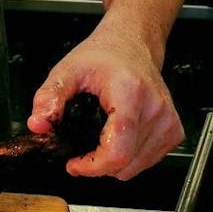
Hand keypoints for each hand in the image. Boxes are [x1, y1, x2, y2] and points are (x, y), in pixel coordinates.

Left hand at [27, 24, 182, 179]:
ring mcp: (168, 122)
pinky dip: (129, 158)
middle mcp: (155, 109)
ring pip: (136, 167)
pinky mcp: (174, 131)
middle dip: (97, 164)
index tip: (74, 163)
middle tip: (81, 147)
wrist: (132, 44)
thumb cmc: (103, 56)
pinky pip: (147, 161)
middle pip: (125, 163)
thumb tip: (37, 124)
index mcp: (130, 93)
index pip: (117, 150)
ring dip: (113, 162)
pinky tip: (118, 137)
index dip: (92, 166)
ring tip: (100, 137)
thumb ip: (48, 97)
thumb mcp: (67, 70)